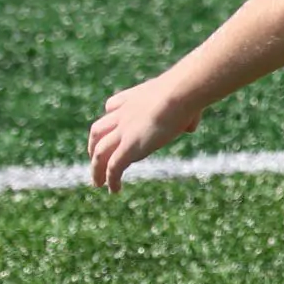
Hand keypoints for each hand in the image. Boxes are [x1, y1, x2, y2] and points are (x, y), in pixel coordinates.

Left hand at [88, 76, 202, 190]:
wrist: (180, 93)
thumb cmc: (189, 93)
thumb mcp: (185, 101)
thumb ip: (185, 116)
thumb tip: (190, 127)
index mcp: (135, 98)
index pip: (112, 106)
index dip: (110, 118)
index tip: (112, 128)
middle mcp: (123, 114)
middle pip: (97, 131)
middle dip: (93, 146)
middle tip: (95, 158)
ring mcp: (123, 131)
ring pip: (99, 152)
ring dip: (96, 168)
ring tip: (98, 182)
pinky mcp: (128, 147)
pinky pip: (113, 167)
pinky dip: (111, 179)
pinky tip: (114, 190)